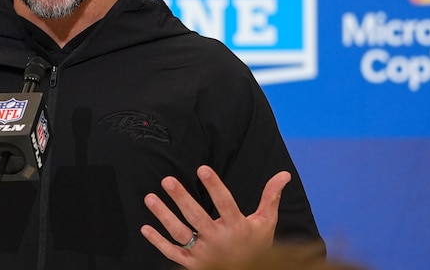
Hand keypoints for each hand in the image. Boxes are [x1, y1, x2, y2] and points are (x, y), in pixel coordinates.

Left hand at [141, 165, 289, 268]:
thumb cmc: (257, 247)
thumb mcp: (266, 223)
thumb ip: (270, 198)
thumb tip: (284, 174)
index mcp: (237, 227)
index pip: (225, 203)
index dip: (214, 186)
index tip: (202, 169)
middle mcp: (219, 240)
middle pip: (197, 217)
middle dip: (181, 198)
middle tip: (167, 180)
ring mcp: (204, 254)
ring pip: (180, 233)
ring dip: (163, 216)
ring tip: (150, 198)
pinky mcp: (193, 265)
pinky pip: (173, 253)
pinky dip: (158, 242)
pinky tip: (146, 228)